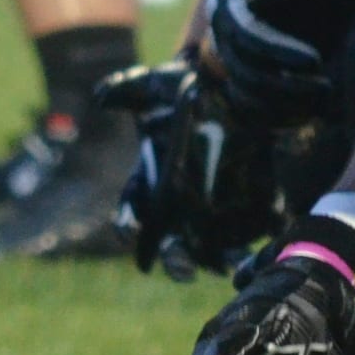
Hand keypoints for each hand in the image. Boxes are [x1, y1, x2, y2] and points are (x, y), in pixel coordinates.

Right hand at [98, 58, 283, 279]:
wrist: (232, 86)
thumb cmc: (183, 91)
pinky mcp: (249, 208)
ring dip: (215, 261)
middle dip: (175, 259)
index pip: (132, 209)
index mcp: (149, 183)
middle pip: (171, 243)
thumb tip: (102, 95)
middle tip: (181, 269)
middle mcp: (178, 205)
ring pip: (210, 248)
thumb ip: (127, 88)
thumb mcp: (155, 85)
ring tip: (222, 268)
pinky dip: (251, 251)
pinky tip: (252, 258)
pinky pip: (248, 237)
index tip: (129, 233)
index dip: (127, 223)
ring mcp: (214, 211)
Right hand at [208, 0, 341, 126]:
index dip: (279, 52)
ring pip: (246, 98)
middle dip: (288, 85)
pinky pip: (251, 113)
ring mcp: (227, 64)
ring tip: (323, 100)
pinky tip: (312, 114)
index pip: (247, 35)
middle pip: (246, 73)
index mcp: (228, 5)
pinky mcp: (239, 86)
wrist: (309, 3)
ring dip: (287, 106)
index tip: (316, 61)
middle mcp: (220, 37)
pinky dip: (280, 119)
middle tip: (327, 87)